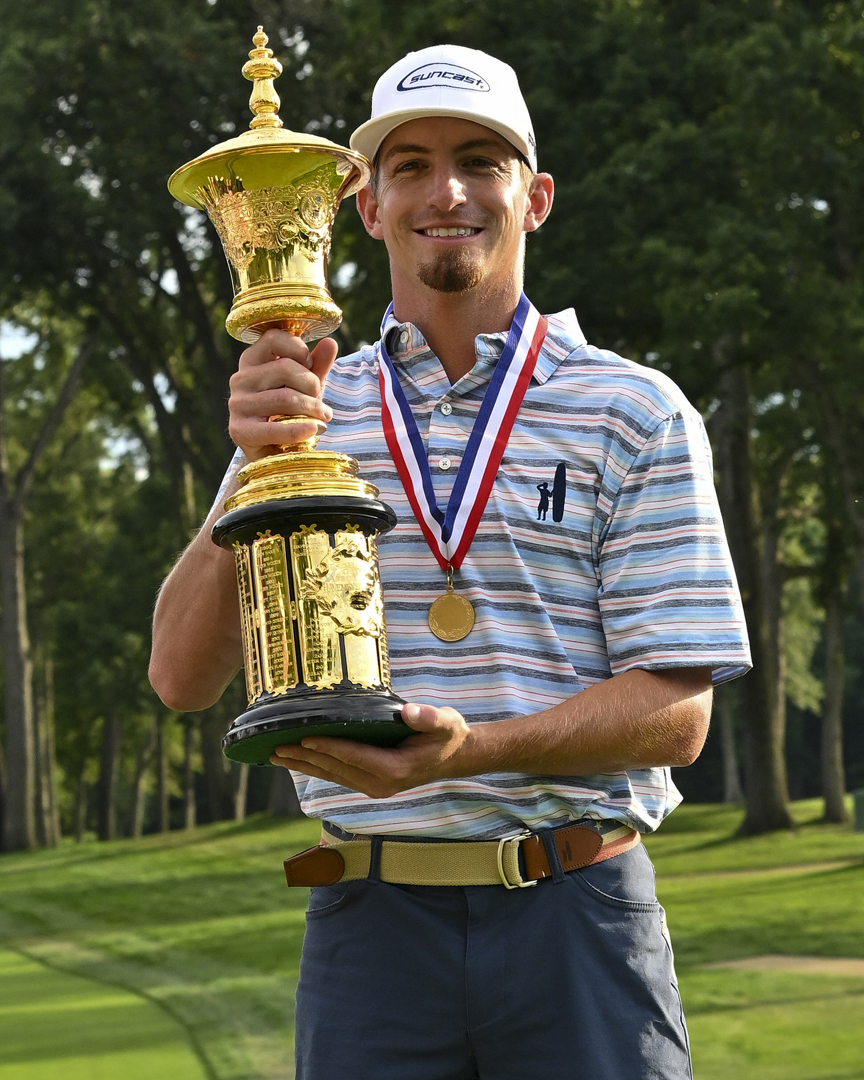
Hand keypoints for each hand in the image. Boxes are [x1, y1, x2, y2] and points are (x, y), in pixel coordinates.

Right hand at [228, 329, 337, 459]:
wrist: (273, 451)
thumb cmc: (290, 411)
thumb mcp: (305, 386)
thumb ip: (316, 365)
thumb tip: (330, 343)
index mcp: (251, 360)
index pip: (274, 338)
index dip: (299, 350)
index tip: (310, 366)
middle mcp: (239, 378)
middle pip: (284, 368)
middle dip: (312, 386)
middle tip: (323, 404)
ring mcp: (237, 404)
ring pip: (285, 397)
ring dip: (312, 409)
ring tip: (323, 418)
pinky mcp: (239, 430)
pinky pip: (275, 428)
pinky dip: (299, 429)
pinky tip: (313, 429)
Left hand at [270, 703, 475, 798]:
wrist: (455, 757)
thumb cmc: (448, 735)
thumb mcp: (445, 722)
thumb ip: (430, 718)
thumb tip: (410, 712)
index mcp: (395, 769)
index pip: (354, 756)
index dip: (328, 747)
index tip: (303, 738)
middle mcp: (381, 783)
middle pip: (336, 769)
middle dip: (305, 758)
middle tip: (276, 747)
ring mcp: (375, 787)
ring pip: (333, 776)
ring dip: (305, 766)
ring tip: (277, 756)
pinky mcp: (371, 784)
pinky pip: (339, 777)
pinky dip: (318, 768)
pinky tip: (301, 761)